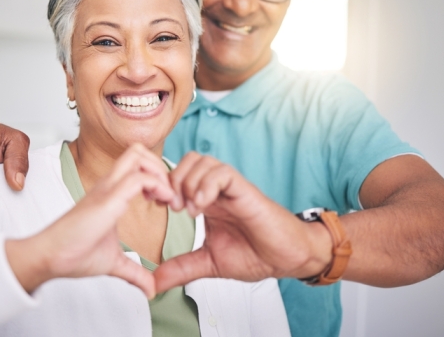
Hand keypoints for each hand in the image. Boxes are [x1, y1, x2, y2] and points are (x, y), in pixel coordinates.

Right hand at [5, 144, 174, 298]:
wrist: (50, 258)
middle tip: (170, 195)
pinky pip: (138, 178)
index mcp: (111, 192)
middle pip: (138, 150)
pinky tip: (161, 205)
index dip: (158, 176)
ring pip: (138, 155)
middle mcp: (109, 184)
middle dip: (161, 166)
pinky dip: (157, 186)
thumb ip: (135, 272)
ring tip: (167, 199)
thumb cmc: (74, 254)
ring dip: (161, 173)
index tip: (167, 202)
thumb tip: (151, 289)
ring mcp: (108, 188)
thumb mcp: (114, 262)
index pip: (138, 163)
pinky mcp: (108, 199)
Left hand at [155, 152, 332, 291]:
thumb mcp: (209, 263)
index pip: (178, 174)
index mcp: (207, 201)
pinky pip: (222, 173)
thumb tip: (155, 283)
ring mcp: (231, 188)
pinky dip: (206, 186)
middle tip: (174, 208)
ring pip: (202, 161)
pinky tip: (202, 207)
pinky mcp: (245, 190)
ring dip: (188, 183)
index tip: (157, 207)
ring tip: (190, 210)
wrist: (288, 258)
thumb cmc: (256, 255)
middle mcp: (217, 190)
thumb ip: (182, 268)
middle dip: (173, 180)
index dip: (163, 185)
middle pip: (187, 160)